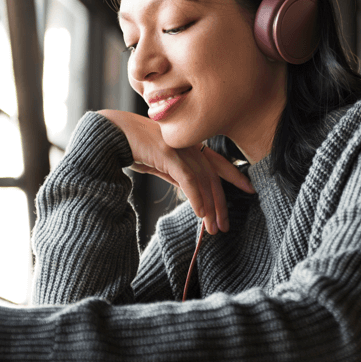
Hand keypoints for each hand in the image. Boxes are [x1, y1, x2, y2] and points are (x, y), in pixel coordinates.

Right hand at [98, 110, 254, 233]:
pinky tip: (201, 214)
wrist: (110, 132)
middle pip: (214, 177)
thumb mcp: (160, 162)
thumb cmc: (133, 146)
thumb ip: (176, 173)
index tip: (250, 189)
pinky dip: (197, 198)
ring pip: (204, 181)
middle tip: (226, 226)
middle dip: (221, 203)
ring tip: (214, 229)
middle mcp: (190, 144)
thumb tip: (192, 194)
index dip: (235, 176)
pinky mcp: (170, 154)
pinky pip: (189, 180)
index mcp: (190, 144)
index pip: (219, 162)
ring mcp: (181, 148)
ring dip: (210, 208)